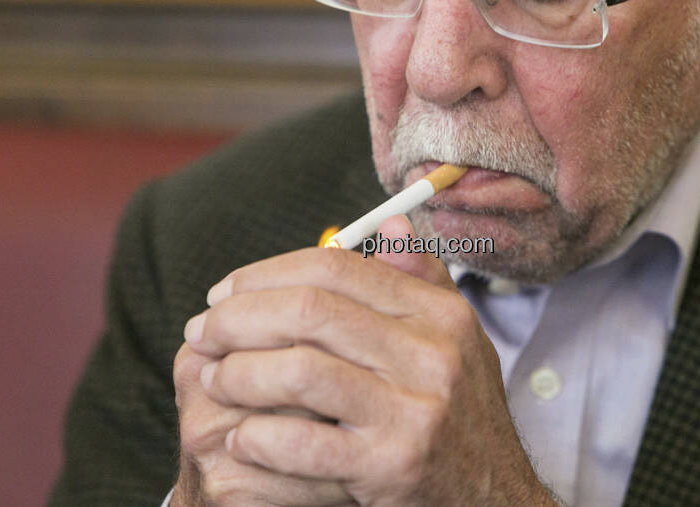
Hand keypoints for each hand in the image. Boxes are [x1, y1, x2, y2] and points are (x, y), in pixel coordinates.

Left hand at [177, 215, 555, 505]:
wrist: (496, 500)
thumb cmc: (461, 415)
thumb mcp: (457, 340)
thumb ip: (421, 280)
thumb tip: (387, 222)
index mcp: (440, 314)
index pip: (337, 267)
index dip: (267, 273)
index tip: (225, 292)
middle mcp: (432, 355)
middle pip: (310, 310)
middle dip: (238, 318)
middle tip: (202, 331)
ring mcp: (414, 412)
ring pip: (299, 371)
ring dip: (239, 372)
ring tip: (214, 378)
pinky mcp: (392, 466)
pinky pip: (303, 443)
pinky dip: (259, 438)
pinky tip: (241, 437)